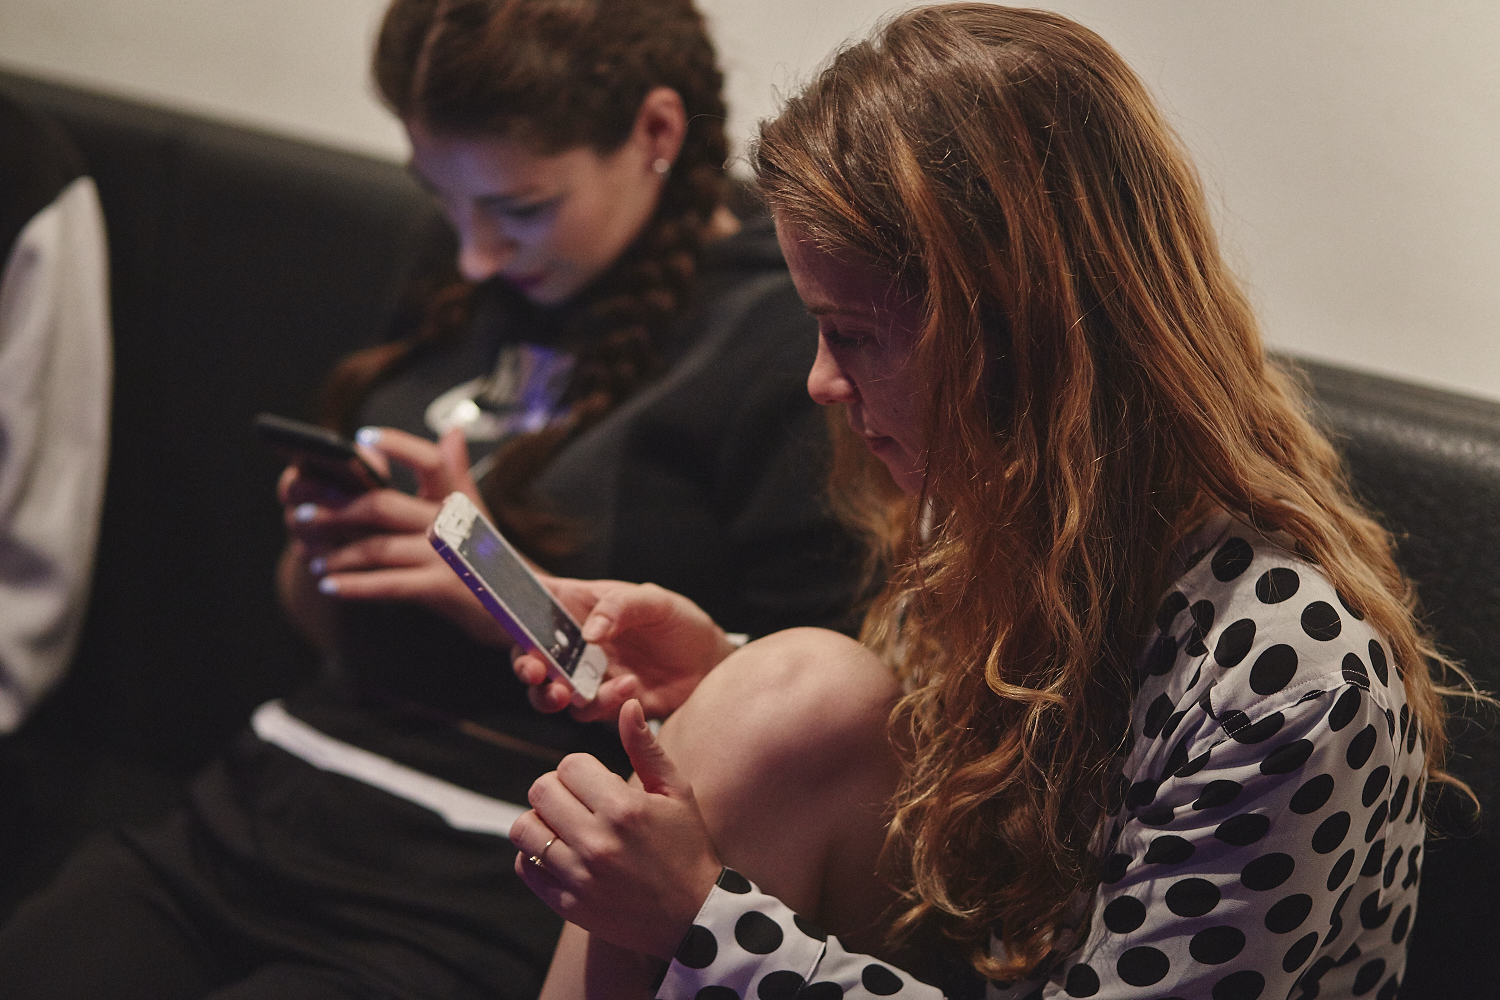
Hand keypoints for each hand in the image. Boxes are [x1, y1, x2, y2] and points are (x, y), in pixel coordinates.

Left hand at [281, 426, 509, 645]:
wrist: (525, 609)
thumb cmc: (490, 559)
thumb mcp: (477, 513)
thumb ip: (456, 473)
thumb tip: (452, 431)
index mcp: (459, 499)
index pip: (430, 459)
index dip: (398, 444)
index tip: (363, 438)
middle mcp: (454, 523)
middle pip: (382, 505)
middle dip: (334, 510)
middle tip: (301, 514)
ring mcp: (448, 557)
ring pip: (377, 548)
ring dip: (336, 553)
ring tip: (312, 558)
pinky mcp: (443, 589)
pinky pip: (387, 584)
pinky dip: (353, 586)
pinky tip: (330, 586)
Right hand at [513, 580, 736, 720]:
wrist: (708, 661)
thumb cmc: (675, 620)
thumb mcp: (654, 601)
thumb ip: (620, 607)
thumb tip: (588, 632)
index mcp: (576, 608)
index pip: (532, 606)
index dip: (512, 614)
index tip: (510, 625)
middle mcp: (573, 644)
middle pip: (530, 658)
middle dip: (525, 668)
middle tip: (535, 673)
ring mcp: (586, 676)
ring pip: (551, 693)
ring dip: (555, 695)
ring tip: (572, 692)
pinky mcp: (605, 704)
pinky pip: (591, 711)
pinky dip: (604, 702)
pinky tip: (630, 686)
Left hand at [513, 700, 722, 960]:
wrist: (694, 917)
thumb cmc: (687, 847)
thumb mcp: (676, 793)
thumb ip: (645, 748)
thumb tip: (627, 703)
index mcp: (624, 808)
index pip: (569, 765)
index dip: (580, 769)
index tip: (595, 783)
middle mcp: (597, 842)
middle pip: (541, 791)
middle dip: (557, 790)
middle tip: (577, 802)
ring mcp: (580, 876)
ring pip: (524, 828)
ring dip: (540, 822)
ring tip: (564, 827)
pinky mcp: (568, 904)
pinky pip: (525, 867)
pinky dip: (534, 857)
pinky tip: (560, 854)